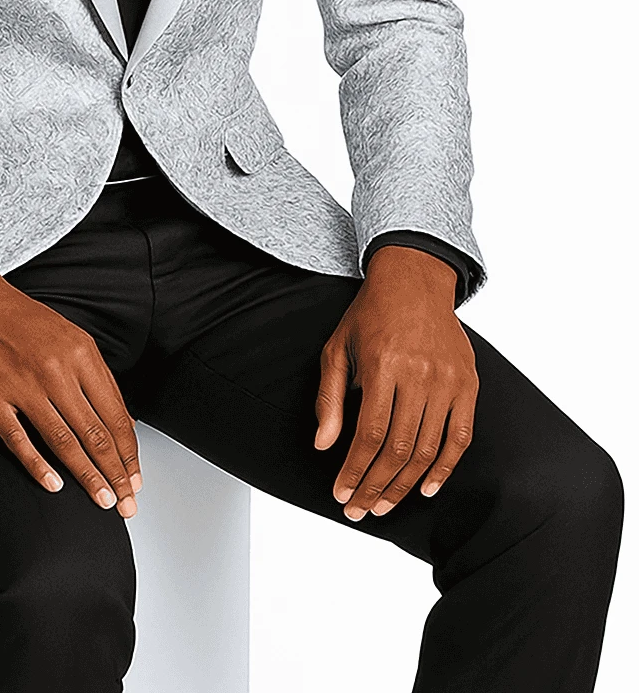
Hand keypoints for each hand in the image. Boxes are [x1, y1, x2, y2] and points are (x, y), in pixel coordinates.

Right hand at [0, 255, 141, 516]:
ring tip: (102, 501)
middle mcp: (55, 369)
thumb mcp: (67, 336)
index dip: (128, 452)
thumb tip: (122, 420)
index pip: (114, 414)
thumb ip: (94, 376)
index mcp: (80, 353)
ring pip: (63, 441)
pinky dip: (38, 466)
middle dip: (115, 474)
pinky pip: (19, 440)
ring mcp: (21, 385)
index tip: (135, 478)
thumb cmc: (18, 319)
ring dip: (87, 476)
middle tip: (126, 504)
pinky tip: (54, 485)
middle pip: (94, 433)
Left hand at [314, 246, 478, 520]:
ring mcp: (448, 379)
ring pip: (429, 449)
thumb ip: (330, 398)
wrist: (414, 281)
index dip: (355, 471)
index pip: (369, 434)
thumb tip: (323, 446)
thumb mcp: (338, 348)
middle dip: (376, 486)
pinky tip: (426, 489)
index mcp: (383, 365)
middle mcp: (419, 374)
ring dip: (405, 485)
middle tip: (360, 509)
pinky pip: (460, 437)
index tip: (342, 494)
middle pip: (399, 448)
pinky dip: (445, 468)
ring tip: (384, 505)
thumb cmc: (369, 316)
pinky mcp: (468, 383)